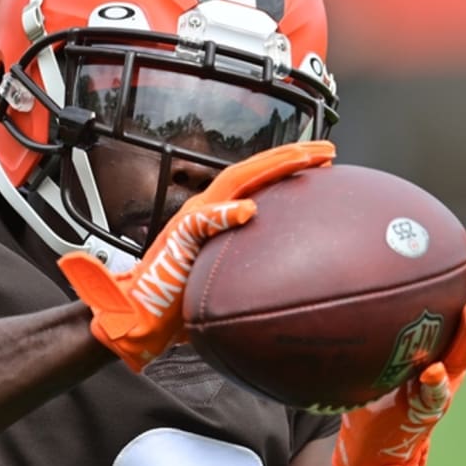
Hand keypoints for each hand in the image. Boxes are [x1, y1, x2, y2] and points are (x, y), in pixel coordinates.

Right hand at [58, 140, 335, 369]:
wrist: (138, 316)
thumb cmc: (177, 302)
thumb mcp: (223, 281)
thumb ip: (246, 267)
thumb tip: (287, 278)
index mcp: (215, 216)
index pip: (257, 183)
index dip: (289, 168)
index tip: (325, 162)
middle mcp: (204, 210)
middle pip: (252, 172)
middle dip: (291, 157)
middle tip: (328, 150)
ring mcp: (190, 221)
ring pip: (232, 183)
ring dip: (269, 168)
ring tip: (303, 159)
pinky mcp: (177, 239)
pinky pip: (201, 222)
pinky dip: (223, 214)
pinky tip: (248, 210)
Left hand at [331, 214, 465, 465]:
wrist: (371, 452)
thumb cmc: (368, 393)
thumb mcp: (367, 348)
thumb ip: (363, 316)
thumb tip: (332, 265)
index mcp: (440, 337)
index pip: (464, 289)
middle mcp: (449, 357)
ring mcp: (443, 385)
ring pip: (465, 353)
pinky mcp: (426, 414)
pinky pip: (433, 397)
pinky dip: (435, 384)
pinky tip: (432, 372)